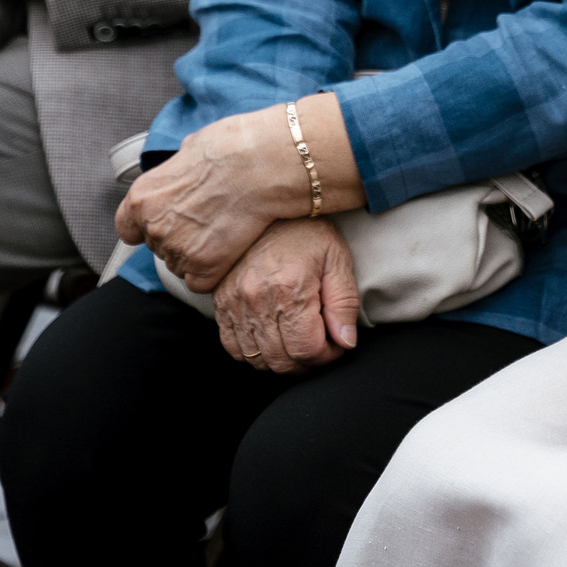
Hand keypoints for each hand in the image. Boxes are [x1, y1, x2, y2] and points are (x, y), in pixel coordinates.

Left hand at [115, 108, 297, 288]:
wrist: (261, 164)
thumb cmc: (230, 148)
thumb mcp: (188, 150)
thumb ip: (174, 173)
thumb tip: (180, 174)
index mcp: (142, 197)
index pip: (127, 229)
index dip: (144, 228)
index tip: (161, 224)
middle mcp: (153, 227)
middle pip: (158, 247)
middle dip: (179, 236)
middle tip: (208, 218)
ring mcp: (177, 250)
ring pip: (179, 265)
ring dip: (197, 254)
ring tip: (222, 229)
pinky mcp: (204, 268)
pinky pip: (199, 282)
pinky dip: (213, 271)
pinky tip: (228, 248)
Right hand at [211, 218, 360, 372]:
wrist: (265, 204)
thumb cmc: (307, 231)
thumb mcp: (337, 259)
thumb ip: (344, 303)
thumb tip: (346, 342)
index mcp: (290, 289)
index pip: (308, 350)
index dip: (328, 356)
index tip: (336, 344)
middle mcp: (257, 299)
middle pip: (282, 361)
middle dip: (307, 362)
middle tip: (319, 345)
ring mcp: (233, 302)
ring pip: (257, 359)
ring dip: (281, 360)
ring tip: (297, 341)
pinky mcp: (220, 302)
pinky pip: (233, 346)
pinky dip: (253, 352)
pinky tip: (272, 338)